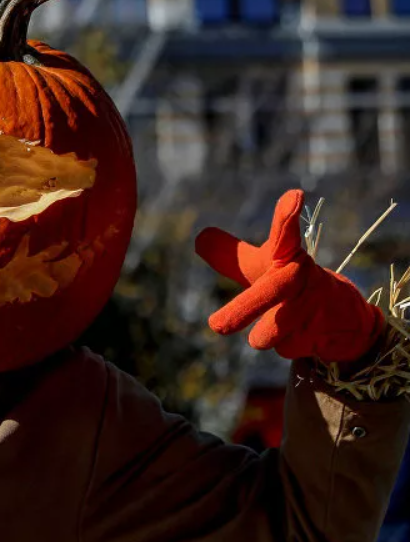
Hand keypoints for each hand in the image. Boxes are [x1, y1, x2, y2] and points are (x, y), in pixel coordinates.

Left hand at [195, 189, 385, 362]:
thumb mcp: (260, 268)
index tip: (294, 195)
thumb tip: (199, 238)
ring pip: (274, 332)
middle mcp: (303, 277)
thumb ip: (230, 257)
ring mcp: (315, 306)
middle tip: (215, 327)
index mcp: (286, 257)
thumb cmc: (289, 285)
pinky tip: (303, 335)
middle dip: (244, 309)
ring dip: (263, 336)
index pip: (285, 234)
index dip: (286, 217)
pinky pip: (286, 347)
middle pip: (270, 292)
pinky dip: (284, 344)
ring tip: (265, 331)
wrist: (341, 317)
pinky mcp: (322, 333)